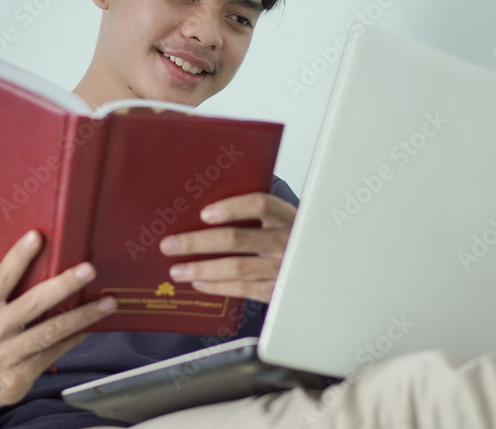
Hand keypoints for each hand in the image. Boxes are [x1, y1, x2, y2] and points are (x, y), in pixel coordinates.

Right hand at [0, 230, 116, 427]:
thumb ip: (9, 294)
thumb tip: (50, 264)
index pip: (1, 278)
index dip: (18, 257)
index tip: (37, 237)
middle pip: (31, 304)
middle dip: (63, 285)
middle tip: (88, 270)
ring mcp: (3, 356)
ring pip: (50, 331)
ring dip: (82, 315)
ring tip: (107, 302)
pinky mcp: (19, 375)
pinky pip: (54, 351)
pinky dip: (75, 337)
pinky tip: (92, 326)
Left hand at [159, 192, 294, 302]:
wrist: (325, 269)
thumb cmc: (292, 239)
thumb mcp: (283, 221)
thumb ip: (256, 215)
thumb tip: (205, 212)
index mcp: (287, 216)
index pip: (260, 204)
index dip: (231, 208)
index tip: (204, 214)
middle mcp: (286, 240)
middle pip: (237, 238)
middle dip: (197, 242)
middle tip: (170, 244)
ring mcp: (282, 267)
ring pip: (236, 267)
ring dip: (201, 268)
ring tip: (177, 270)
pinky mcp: (277, 290)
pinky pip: (242, 289)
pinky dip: (217, 287)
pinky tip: (199, 282)